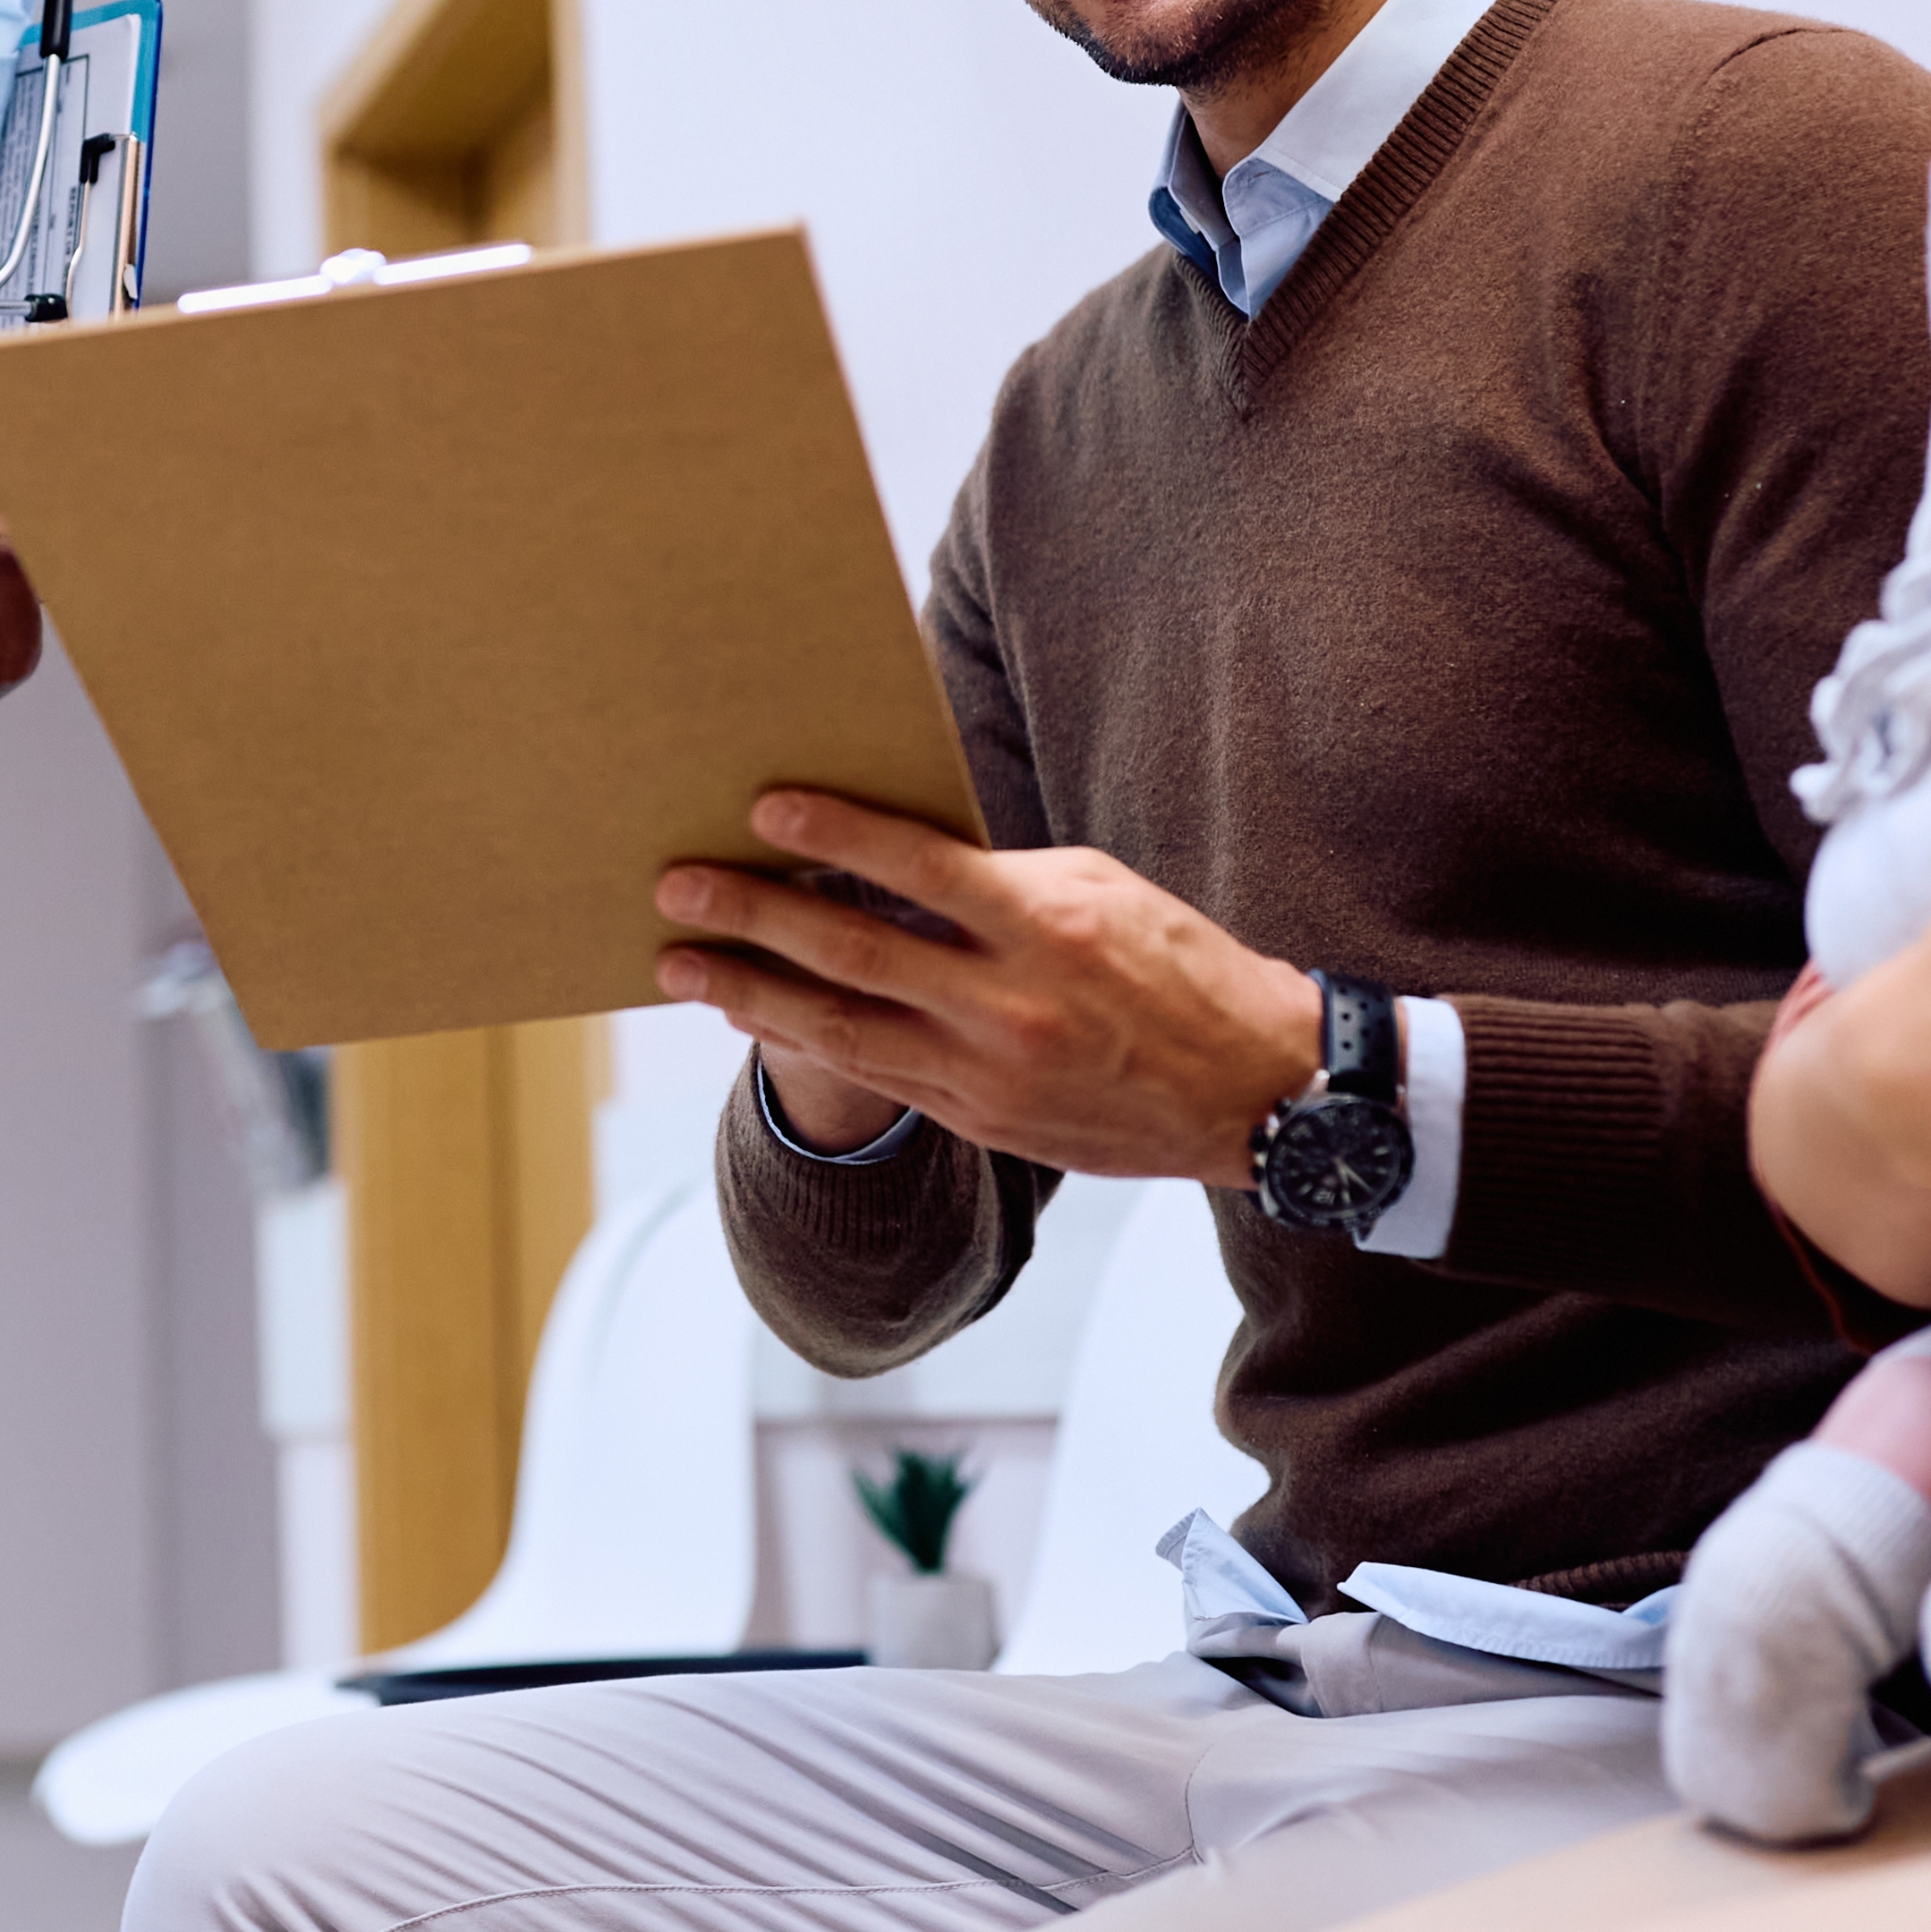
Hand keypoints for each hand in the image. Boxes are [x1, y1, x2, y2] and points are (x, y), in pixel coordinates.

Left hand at [652, 790, 1315, 1185]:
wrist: (1252, 1093)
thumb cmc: (1178, 966)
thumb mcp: (1103, 890)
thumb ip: (1000, 878)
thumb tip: (895, 857)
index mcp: (1048, 925)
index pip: (919, 867)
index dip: (834, 835)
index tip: (763, 808)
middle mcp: (1010, 1004)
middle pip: (853, 950)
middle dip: (753, 916)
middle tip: (677, 887)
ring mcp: (990, 1073)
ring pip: (842, 1028)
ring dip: (749, 993)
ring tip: (680, 965)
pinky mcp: (983, 1123)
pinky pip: (874, 1075)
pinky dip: (806, 1041)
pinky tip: (754, 1015)